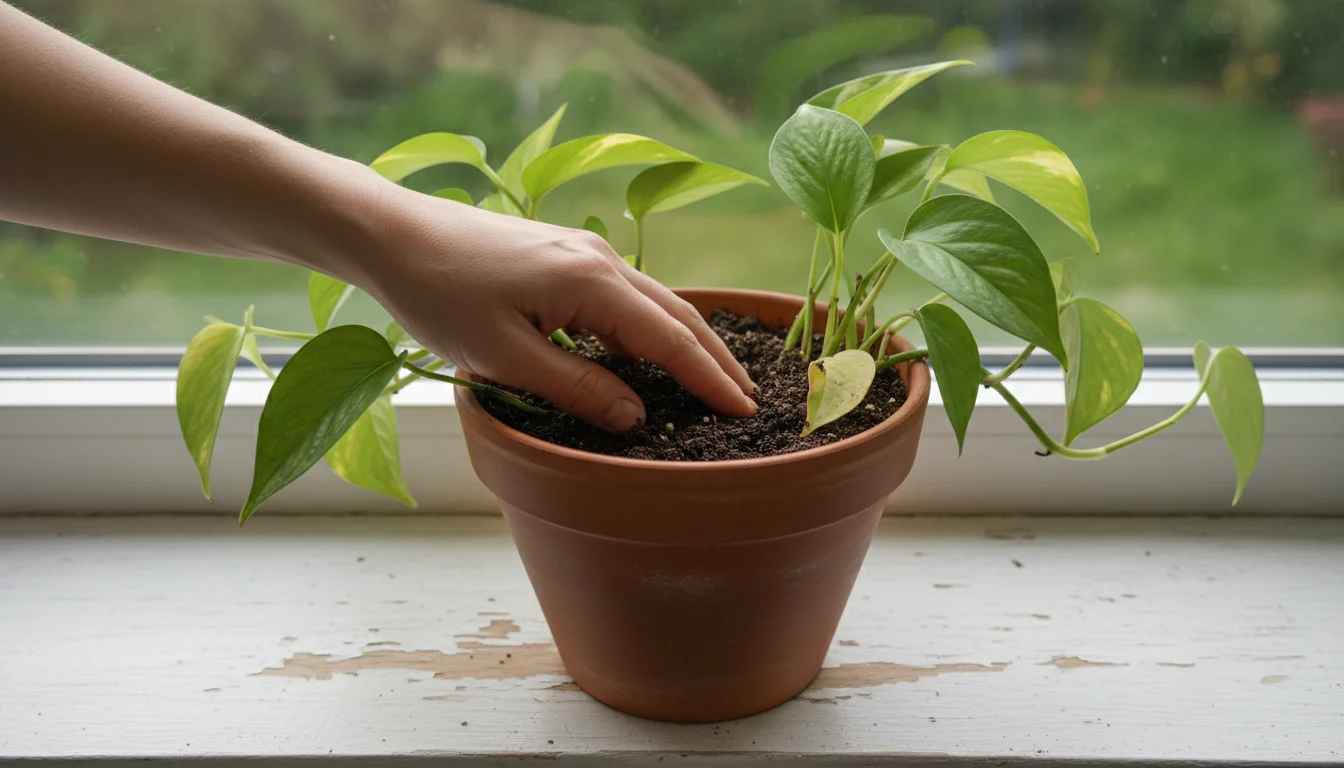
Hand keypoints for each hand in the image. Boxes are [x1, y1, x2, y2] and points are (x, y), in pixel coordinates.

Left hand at [351, 184, 757, 431]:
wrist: (393, 233)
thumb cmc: (439, 295)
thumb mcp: (505, 358)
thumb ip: (576, 388)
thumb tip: (637, 416)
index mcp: (591, 282)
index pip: (670, 339)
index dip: (710, 378)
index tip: (746, 410)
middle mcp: (599, 258)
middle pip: (676, 314)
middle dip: (714, 358)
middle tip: (747, 398)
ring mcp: (583, 250)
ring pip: (653, 301)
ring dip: (686, 341)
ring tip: (711, 379)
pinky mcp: (564, 252)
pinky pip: (625, 294)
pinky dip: (651, 326)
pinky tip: (651, 350)